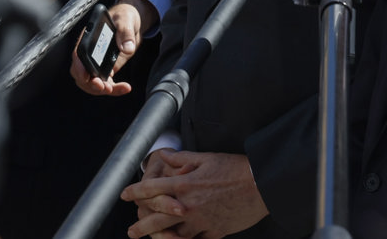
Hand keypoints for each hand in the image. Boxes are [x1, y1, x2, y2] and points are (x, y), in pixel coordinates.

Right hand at [70, 0, 153, 95]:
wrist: (132, 21)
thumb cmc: (124, 16)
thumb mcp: (126, 20)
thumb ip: (125, 32)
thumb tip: (126, 48)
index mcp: (89, 38)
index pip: (78, 55)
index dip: (79, 68)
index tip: (86, 77)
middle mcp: (90, 52)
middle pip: (81, 73)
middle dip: (90, 83)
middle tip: (104, 87)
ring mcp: (97, 62)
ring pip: (91, 82)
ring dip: (100, 89)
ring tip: (115, 90)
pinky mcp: (107, 68)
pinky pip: (106, 83)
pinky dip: (114, 89)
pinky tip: (125, 88)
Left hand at [122, 151, 267, 238]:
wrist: (261, 184)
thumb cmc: (235, 168)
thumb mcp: (206, 158)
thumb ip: (181, 158)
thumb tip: (163, 156)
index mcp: (185, 184)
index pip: (151, 189)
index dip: (134, 191)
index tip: (124, 195)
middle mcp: (189, 206)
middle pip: (157, 218)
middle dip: (141, 226)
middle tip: (131, 231)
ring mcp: (202, 222)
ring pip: (174, 235)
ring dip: (160, 237)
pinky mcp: (215, 232)